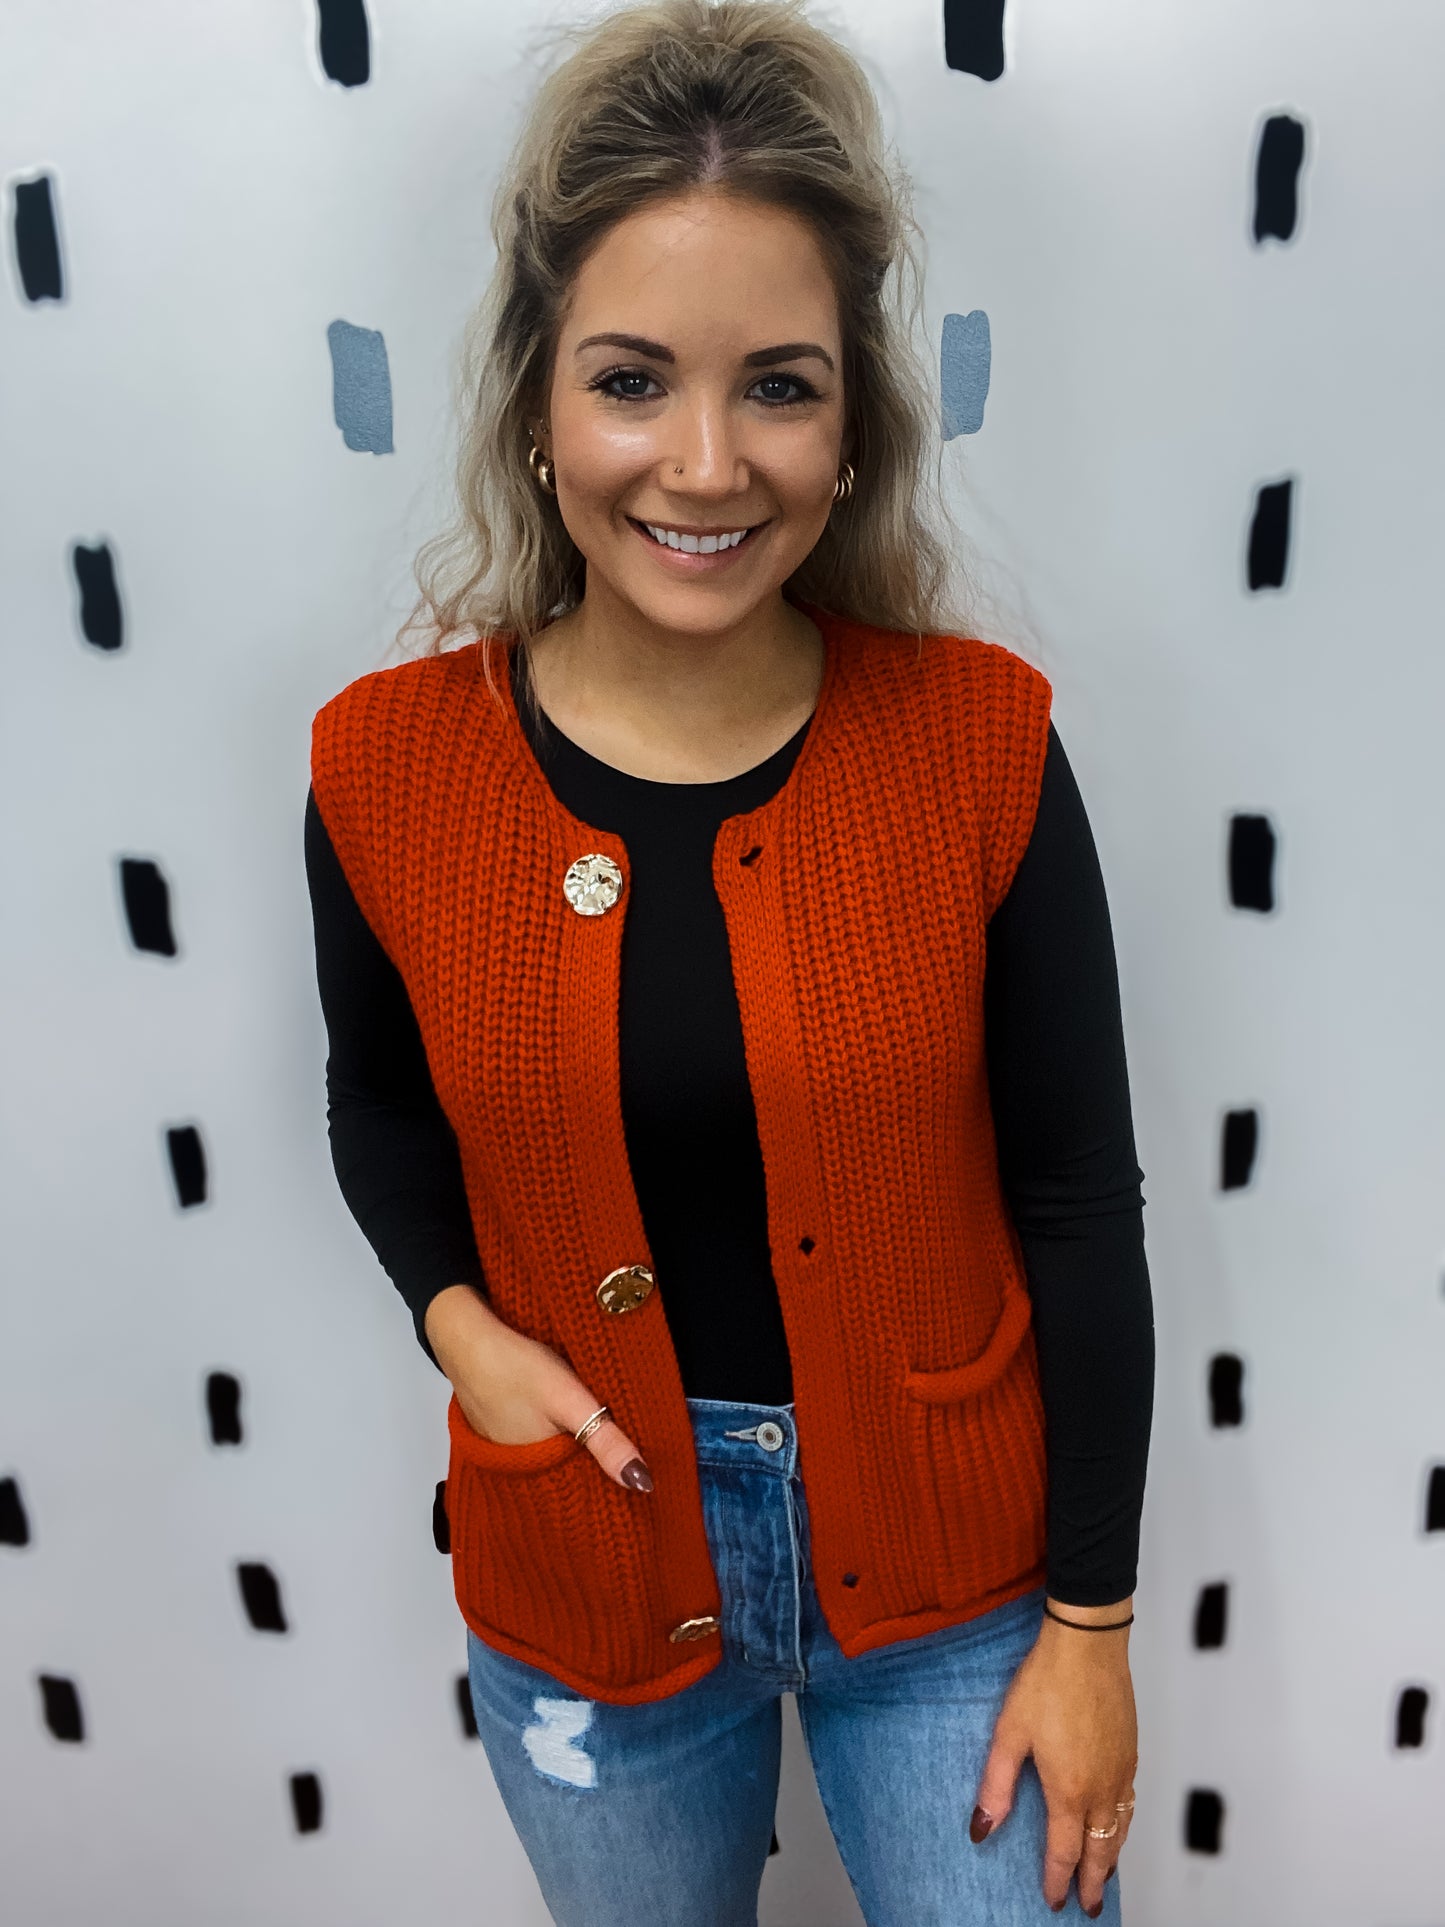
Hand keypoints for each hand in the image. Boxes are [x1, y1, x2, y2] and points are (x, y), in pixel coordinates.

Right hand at [423, 1283, 653, 1491]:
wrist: (467, 1338)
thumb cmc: (515, 1369)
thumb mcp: (570, 1400)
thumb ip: (605, 1441)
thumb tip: (643, 1483)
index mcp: (536, 1469)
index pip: (582, 1489)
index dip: (611, 1479)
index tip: (639, 1474)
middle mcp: (517, 1468)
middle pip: (568, 1472)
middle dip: (594, 1464)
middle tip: (627, 1447)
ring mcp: (504, 1449)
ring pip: (552, 1455)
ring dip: (573, 1446)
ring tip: (601, 1433)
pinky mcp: (499, 1429)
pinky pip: (534, 1439)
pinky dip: (551, 1432)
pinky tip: (563, 1417)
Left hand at [969, 1599, 1137, 1915]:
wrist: (1088, 1645)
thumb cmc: (1046, 1682)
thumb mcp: (1009, 1733)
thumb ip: (996, 1786)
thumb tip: (982, 1829)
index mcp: (1070, 1790)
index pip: (1064, 1852)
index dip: (1058, 1880)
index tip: (1054, 1901)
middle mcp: (1102, 1789)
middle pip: (1101, 1851)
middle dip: (1093, 1884)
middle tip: (1088, 1907)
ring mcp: (1122, 1771)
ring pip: (1120, 1831)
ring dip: (1111, 1859)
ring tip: (1104, 1877)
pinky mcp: (1131, 1752)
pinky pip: (1130, 1805)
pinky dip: (1124, 1828)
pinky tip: (1117, 1825)